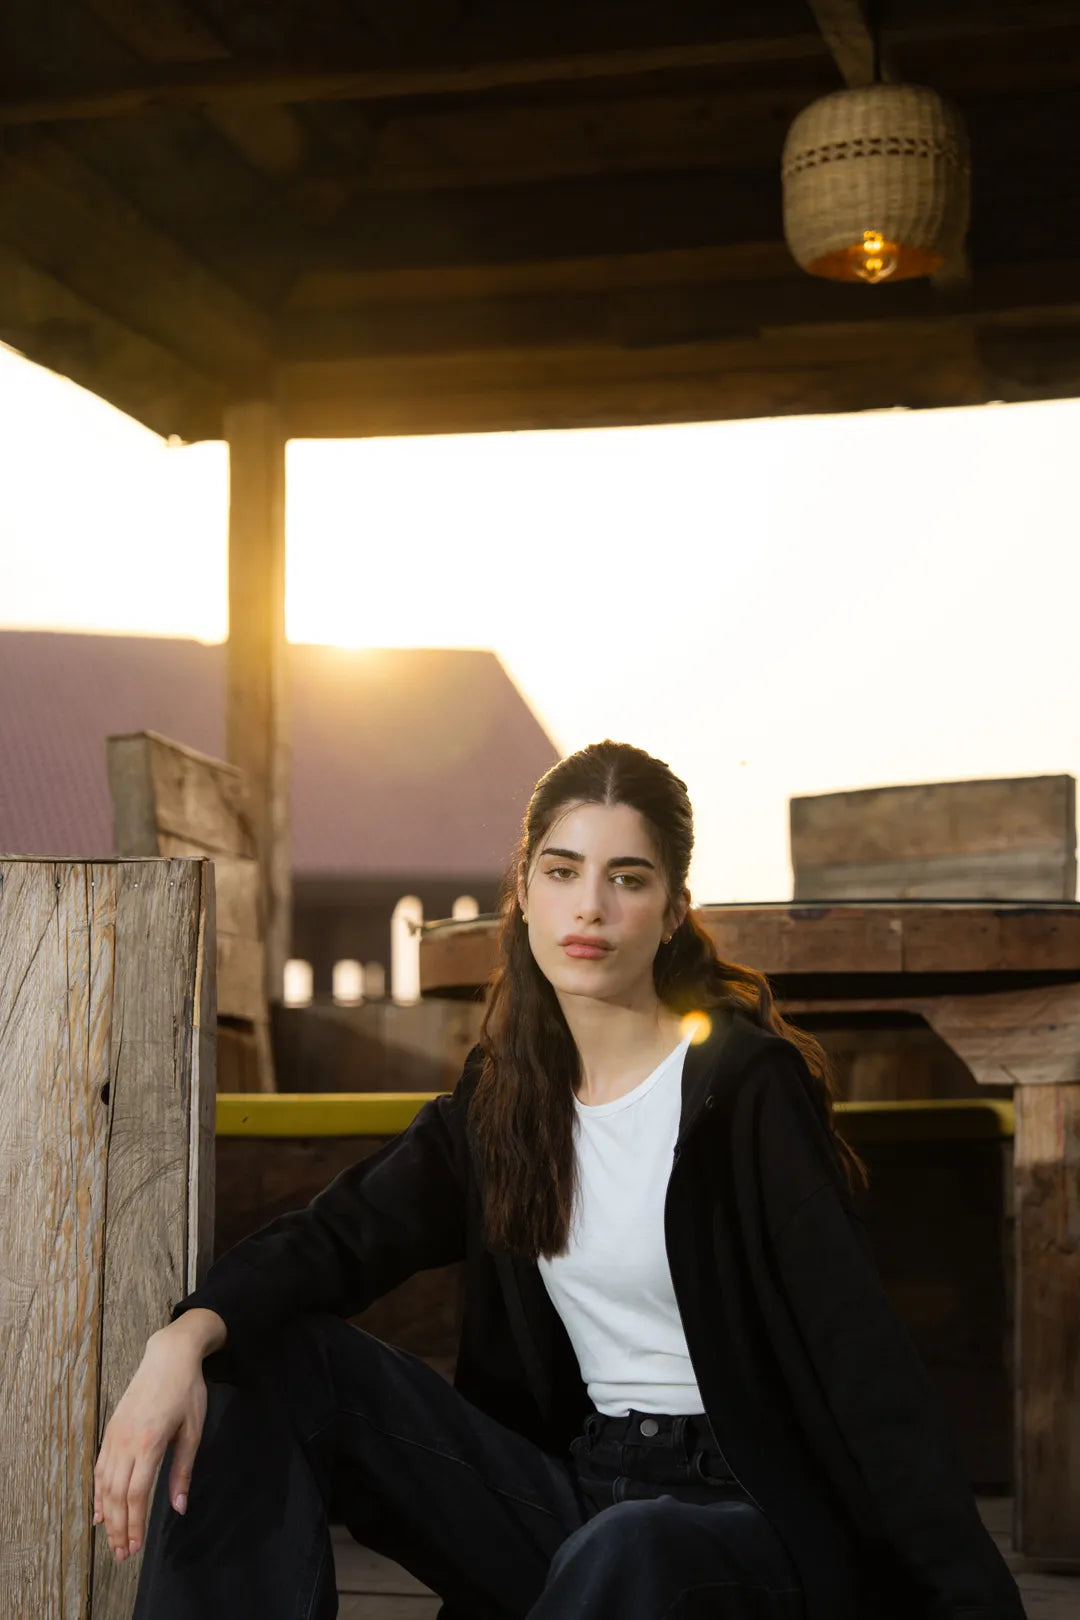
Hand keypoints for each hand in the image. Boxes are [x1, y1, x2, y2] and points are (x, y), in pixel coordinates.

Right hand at [92, 1325, 210, 1563]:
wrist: (169, 1356)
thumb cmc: (187, 1391)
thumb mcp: (193, 1431)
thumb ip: (182, 1471)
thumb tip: (179, 1507)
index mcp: (149, 1443)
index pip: (136, 1495)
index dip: (134, 1525)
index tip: (135, 1548)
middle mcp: (126, 1442)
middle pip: (117, 1496)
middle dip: (118, 1528)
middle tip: (121, 1555)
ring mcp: (115, 1435)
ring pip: (105, 1485)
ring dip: (107, 1516)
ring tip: (111, 1540)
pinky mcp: (111, 1430)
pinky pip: (100, 1468)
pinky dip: (98, 1492)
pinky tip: (99, 1511)